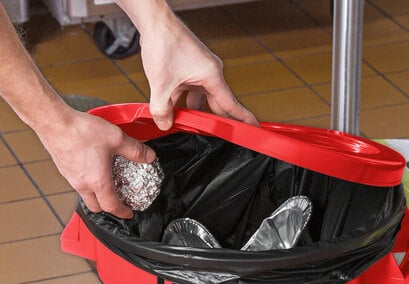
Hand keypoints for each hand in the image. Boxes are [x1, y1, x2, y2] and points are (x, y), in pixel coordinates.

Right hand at [36, 109, 155, 218]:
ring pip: (85, 195)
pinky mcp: (63, 168)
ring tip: (107, 185)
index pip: (112, 207)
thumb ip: (135, 150)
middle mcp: (82, 184)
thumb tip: (148, 156)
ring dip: (97, 195)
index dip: (123, 212)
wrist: (54, 121)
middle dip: (109, 208)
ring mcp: (70, 178)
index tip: (128, 213)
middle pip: (96, 207)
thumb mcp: (117, 139)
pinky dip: (87, 184)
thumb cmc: (80, 131)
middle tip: (118, 203)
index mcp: (98, 183)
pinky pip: (77, 183)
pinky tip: (92, 169)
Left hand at [138, 10, 257, 130]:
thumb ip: (162, 109)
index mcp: (212, 76)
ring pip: (201, 98)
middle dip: (215, 120)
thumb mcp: (161, 84)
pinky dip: (183, 99)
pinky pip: (191, 90)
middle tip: (216, 136)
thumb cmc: (164, 42)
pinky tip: (172, 107)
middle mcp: (210, 73)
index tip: (254, 128)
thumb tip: (165, 124)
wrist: (154, 21)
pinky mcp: (189, 69)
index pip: (232, 104)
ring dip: (194, 110)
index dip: (244, 119)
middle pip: (217, 104)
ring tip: (187, 122)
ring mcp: (200, 71)